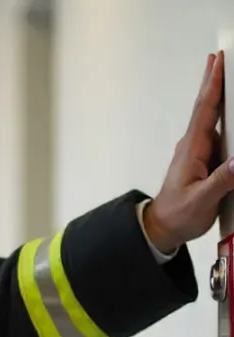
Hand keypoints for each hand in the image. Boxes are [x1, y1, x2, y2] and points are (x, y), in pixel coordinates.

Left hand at [144, 51, 233, 252]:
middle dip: (214, 82)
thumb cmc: (178, 215)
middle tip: (220, 56)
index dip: (212, 85)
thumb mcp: (201, 200)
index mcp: (192, 150)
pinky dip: (226, 120)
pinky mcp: (204, 161)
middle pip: (207, 108)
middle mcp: (194, 146)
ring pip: (214, 120)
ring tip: (228, 76)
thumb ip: (222, 180)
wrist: (162, 229)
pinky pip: (219, 135)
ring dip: (222, 98)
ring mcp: (198, 153)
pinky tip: (231, 114)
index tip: (218, 61)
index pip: (204, 111)